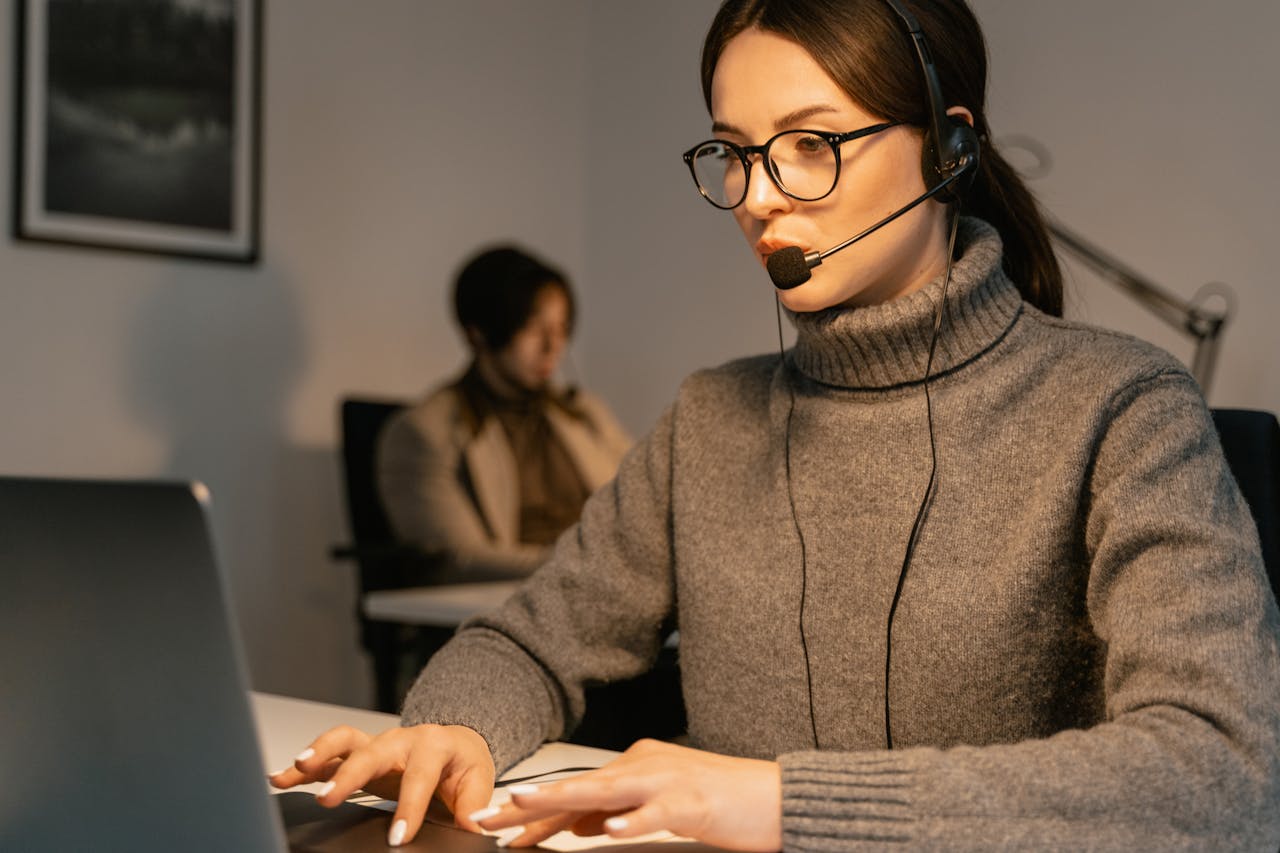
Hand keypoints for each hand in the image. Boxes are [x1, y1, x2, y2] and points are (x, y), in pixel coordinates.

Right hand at [268, 723, 494, 846]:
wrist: (457, 742)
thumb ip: (471, 806)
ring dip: (318, 755)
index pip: (419, 777)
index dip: (409, 807)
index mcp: (434, 745)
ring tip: (294, 771)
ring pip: (343, 741)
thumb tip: (474, 830)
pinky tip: (281, 777)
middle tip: (329, 799)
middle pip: (372, 753)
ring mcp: (377, 744)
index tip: (398, 837)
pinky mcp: (360, 753)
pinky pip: (328, 754)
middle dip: (349, 776)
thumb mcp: (477, 780)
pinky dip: (304, 765)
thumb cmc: (463, 762)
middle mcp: (401, 739)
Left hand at [472, 739, 780, 850]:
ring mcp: (669, 780)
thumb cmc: (723, 803)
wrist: (776, 795)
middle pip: (578, 786)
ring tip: (529, 808)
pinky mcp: (694, 801)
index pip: (574, 790)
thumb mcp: (661, 807)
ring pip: (608, 790)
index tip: (493, 821)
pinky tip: (609, 831)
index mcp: (636, 766)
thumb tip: (582, 825)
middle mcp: (645, 766)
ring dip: (565, 801)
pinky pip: (658, 812)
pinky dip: (633, 821)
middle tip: (489, 816)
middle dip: (530, 803)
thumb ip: (621, 812)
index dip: (532, 808)